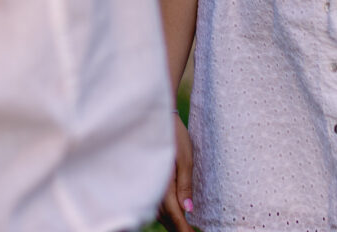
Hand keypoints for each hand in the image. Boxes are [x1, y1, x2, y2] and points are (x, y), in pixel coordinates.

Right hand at [157, 114, 195, 231]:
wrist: (156, 116)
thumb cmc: (174, 135)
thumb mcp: (185, 159)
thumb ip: (185, 186)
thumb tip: (188, 211)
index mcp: (163, 183)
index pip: (174, 215)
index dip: (184, 229)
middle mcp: (152, 186)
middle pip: (165, 217)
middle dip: (178, 228)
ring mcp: (148, 183)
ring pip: (158, 212)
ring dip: (171, 221)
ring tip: (184, 226)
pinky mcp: (147, 180)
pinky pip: (155, 202)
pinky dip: (164, 211)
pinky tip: (173, 213)